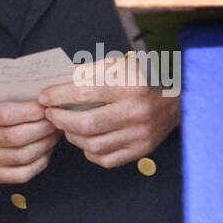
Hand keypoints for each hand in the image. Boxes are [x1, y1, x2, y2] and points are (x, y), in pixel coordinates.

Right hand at [0, 89, 60, 183]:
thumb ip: (13, 95)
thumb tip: (46, 98)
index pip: (6, 114)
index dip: (32, 112)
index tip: (47, 106)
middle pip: (17, 137)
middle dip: (43, 128)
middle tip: (55, 120)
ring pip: (23, 155)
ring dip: (45, 144)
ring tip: (53, 133)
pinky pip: (22, 173)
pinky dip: (39, 162)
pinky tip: (45, 150)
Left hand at [39, 55, 180, 167]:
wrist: (178, 98)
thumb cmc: (142, 79)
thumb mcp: (118, 64)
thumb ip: (89, 72)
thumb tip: (58, 83)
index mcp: (129, 85)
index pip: (83, 92)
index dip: (57, 96)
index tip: (44, 97)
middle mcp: (135, 112)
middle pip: (86, 124)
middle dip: (60, 119)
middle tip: (50, 113)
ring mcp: (139, 135)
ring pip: (93, 144)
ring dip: (72, 135)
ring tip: (66, 125)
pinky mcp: (140, 150)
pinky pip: (105, 158)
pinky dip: (89, 150)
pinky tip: (85, 139)